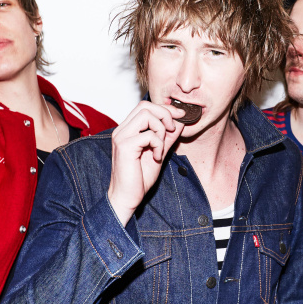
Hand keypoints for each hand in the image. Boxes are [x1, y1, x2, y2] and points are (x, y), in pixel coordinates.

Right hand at [107, 102, 183, 225]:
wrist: (127, 197)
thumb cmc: (139, 178)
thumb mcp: (159, 153)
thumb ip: (168, 138)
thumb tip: (180, 123)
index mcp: (128, 130)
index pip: (146, 107)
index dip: (165, 108)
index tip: (181, 115)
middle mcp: (122, 130)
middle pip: (145, 106)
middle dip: (165, 114)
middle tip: (172, 129)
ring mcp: (121, 137)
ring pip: (146, 115)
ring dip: (161, 129)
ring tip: (161, 146)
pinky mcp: (124, 147)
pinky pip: (148, 135)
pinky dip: (158, 145)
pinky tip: (157, 158)